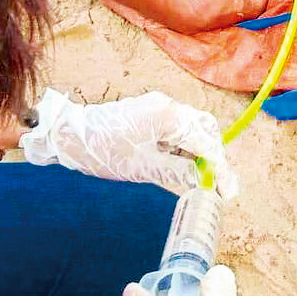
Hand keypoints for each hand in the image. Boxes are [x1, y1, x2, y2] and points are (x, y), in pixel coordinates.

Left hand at [21, 88, 238, 198]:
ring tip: (201, 177)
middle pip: (205, 128)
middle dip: (214, 154)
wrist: (69, 135)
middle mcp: (168, 105)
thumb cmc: (103, 151)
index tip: (227, 190)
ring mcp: (159, 105)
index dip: (220, 167)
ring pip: (194, 126)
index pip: (206, 141)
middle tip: (217, 182)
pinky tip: (183, 164)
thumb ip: (178, 172)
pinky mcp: (151, 111)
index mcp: (168, 116)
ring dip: (201, 150)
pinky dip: (185, 145)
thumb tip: (204, 181)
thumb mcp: (143, 168)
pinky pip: (178, 127)